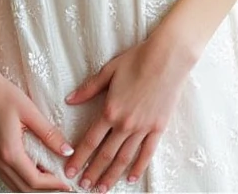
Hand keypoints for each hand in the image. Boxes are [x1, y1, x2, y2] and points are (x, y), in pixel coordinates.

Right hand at [0, 66, 74, 191]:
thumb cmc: (3, 94)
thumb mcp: (30, 112)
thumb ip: (49, 133)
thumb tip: (67, 150)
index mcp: (10, 152)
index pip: (34, 180)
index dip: (53, 184)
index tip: (67, 183)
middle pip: (24, 188)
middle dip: (45, 189)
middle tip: (62, 183)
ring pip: (13, 185)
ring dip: (32, 186)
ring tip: (50, 178)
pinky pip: (7, 176)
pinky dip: (21, 179)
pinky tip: (32, 169)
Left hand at [63, 36, 192, 192]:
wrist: (167, 57)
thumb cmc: (138, 59)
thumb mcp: (109, 71)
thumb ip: (89, 88)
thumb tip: (70, 99)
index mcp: (110, 110)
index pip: (90, 141)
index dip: (79, 157)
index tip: (70, 170)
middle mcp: (125, 124)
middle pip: (105, 154)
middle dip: (93, 172)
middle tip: (83, 186)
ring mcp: (143, 128)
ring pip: (124, 158)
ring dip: (112, 175)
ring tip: (102, 189)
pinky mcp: (158, 128)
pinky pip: (147, 153)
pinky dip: (138, 167)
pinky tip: (131, 178)